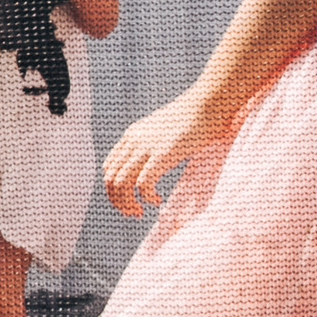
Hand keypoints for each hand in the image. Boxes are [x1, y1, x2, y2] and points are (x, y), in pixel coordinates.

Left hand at [103, 85, 231, 217]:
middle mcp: (133, 141)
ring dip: (128, 204)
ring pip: (120, 184)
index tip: (130, 200)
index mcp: (132, 136)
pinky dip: (147, 197)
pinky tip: (157, 200)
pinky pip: (142, 185)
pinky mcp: (161, 155)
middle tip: (134, 213)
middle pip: (109, 179)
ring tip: (141, 211)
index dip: (114, 189)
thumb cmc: (194, 118)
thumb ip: (157, 144)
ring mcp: (146, 148)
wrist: (208, 103)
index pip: (108, 167)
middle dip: (118, 201)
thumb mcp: (166, 131)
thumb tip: (161, 159)